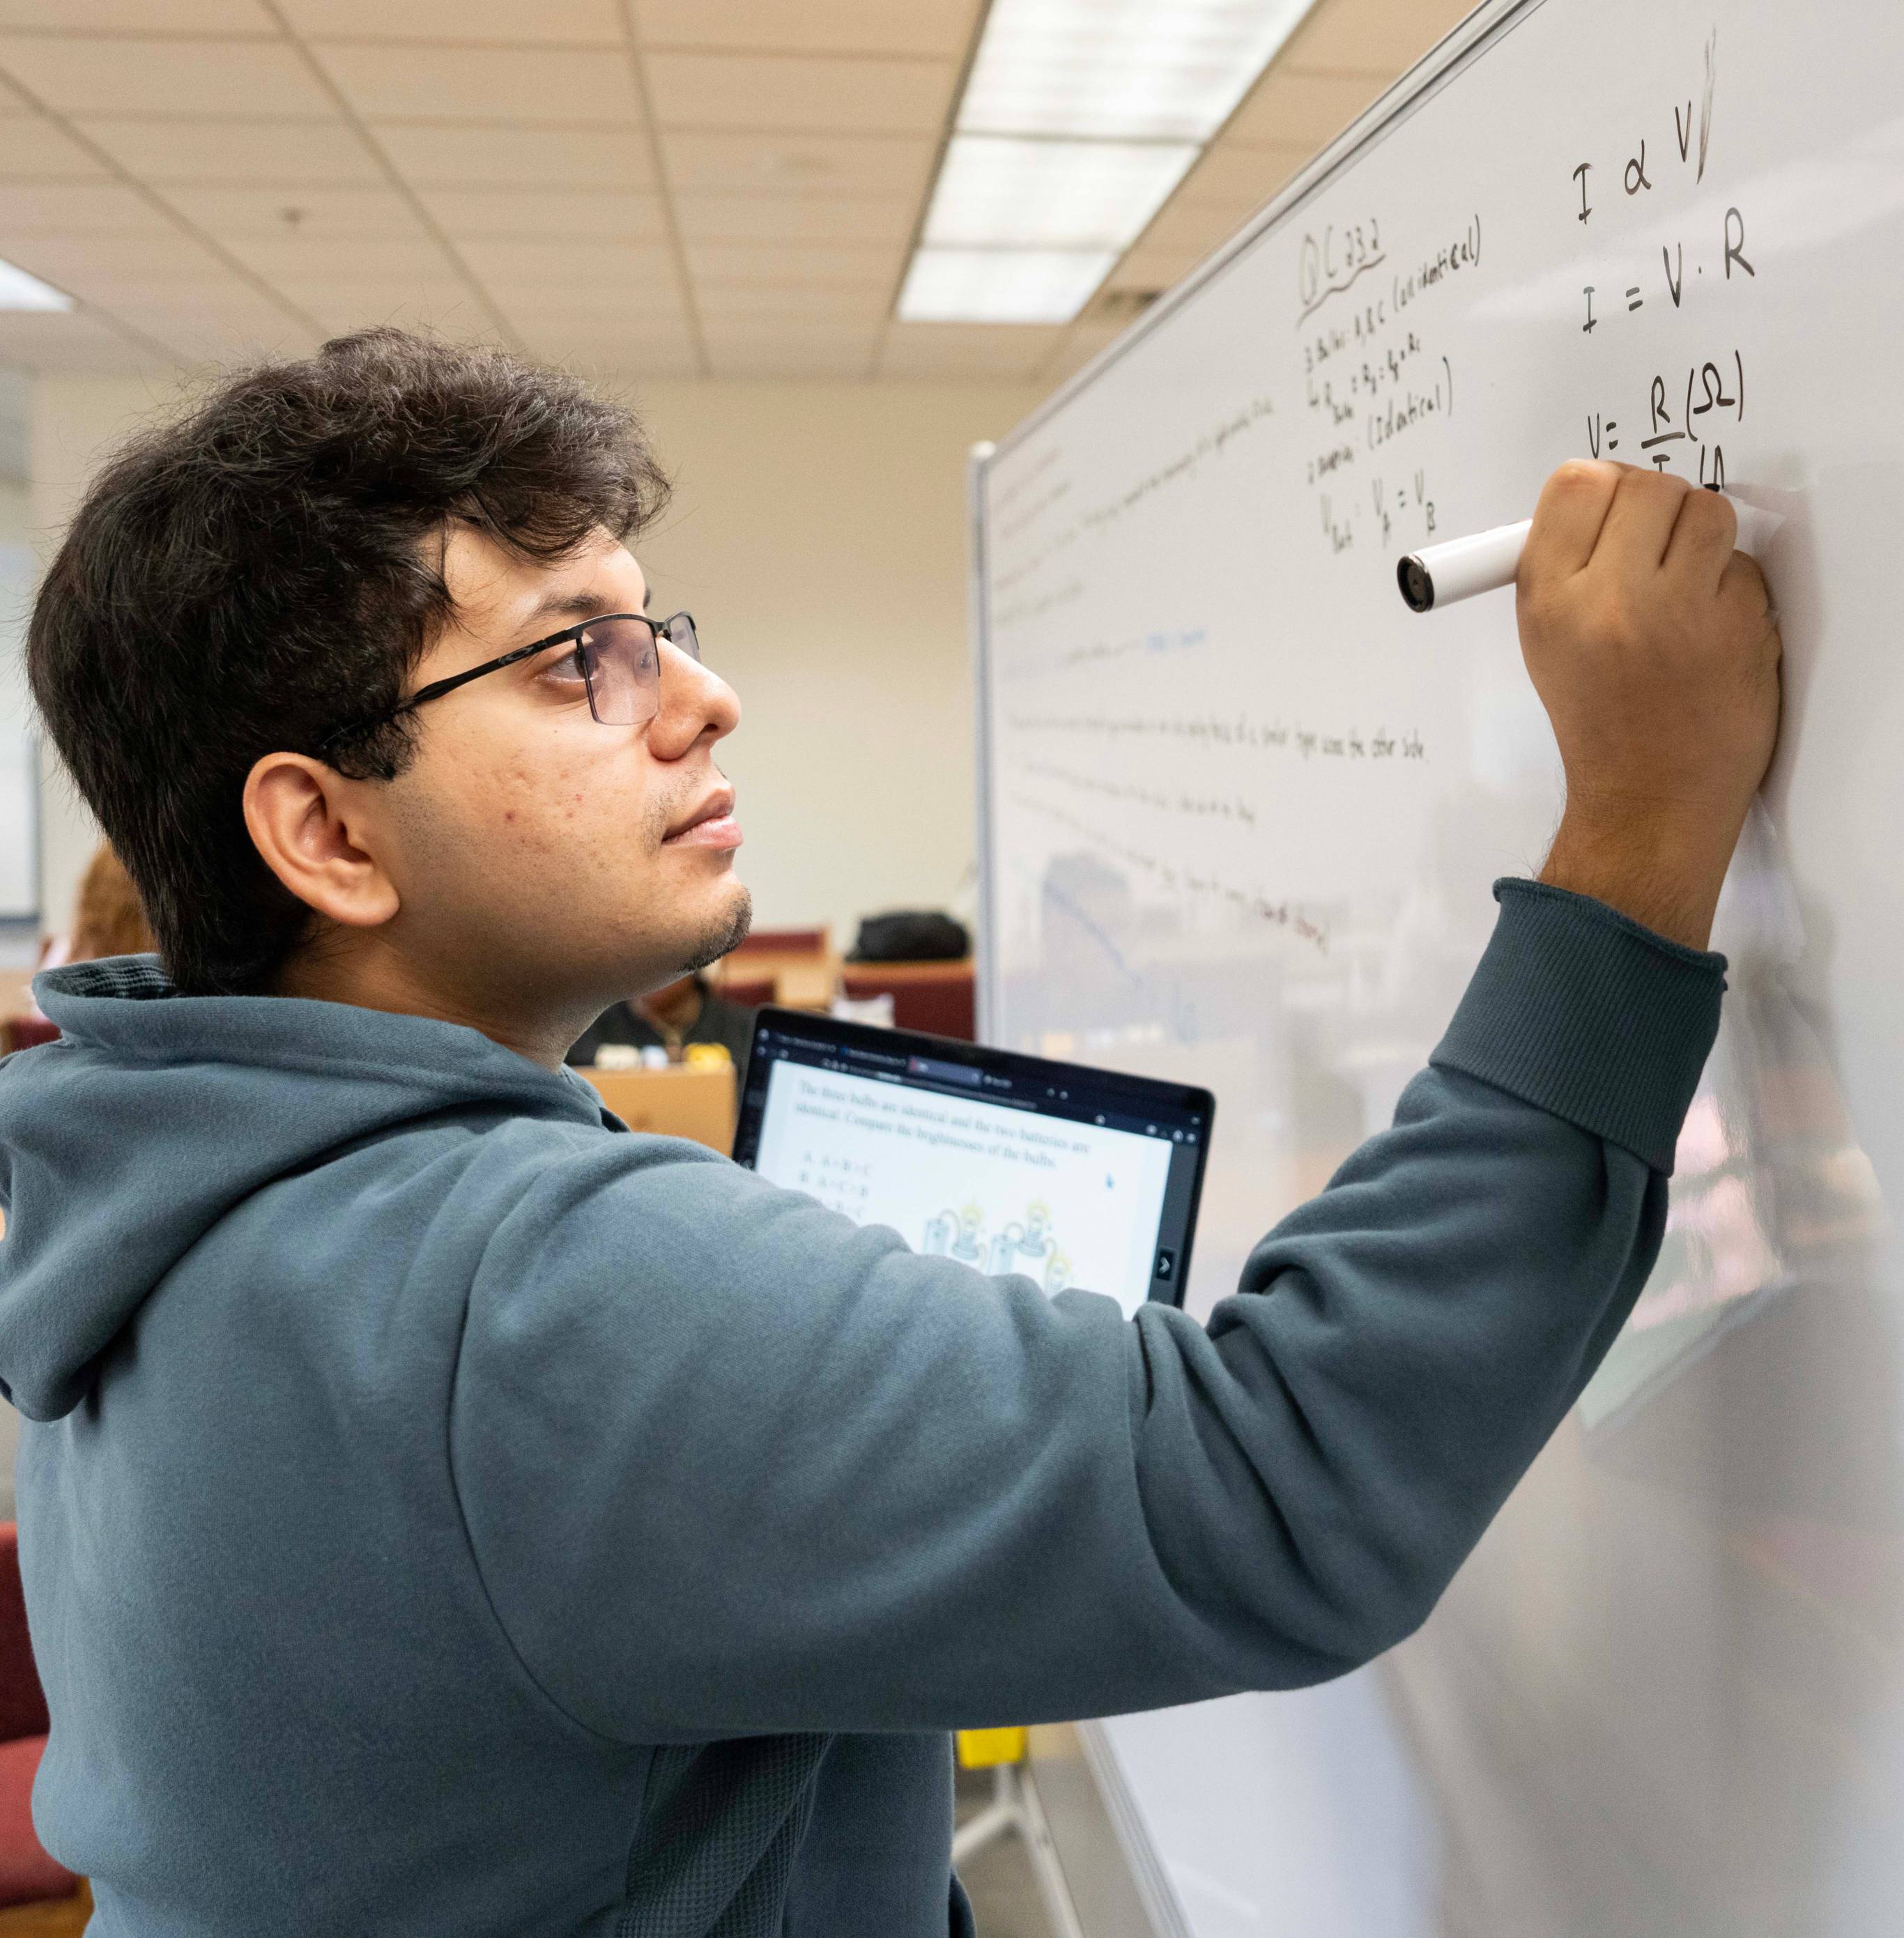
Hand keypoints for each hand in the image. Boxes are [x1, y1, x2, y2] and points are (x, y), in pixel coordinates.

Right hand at [1516, 461, 1781, 949]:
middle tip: (1654, 552)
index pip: (1577, 483)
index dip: (1602, 490)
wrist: (1648, 800)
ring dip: (1701, 540)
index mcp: (1548, 602)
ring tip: (1685, 587)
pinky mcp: (1739, 627)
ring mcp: (1679, 613)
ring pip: (1706, 512)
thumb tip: (1603, 493)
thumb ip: (1564, 564)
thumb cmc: (1599, 720)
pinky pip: (1744, 566)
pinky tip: (1711, 630)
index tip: (1611, 515)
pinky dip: (1732, 588)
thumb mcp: (1546, 641)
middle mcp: (1609, 601)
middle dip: (1657, 510)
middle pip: (1647, 486)